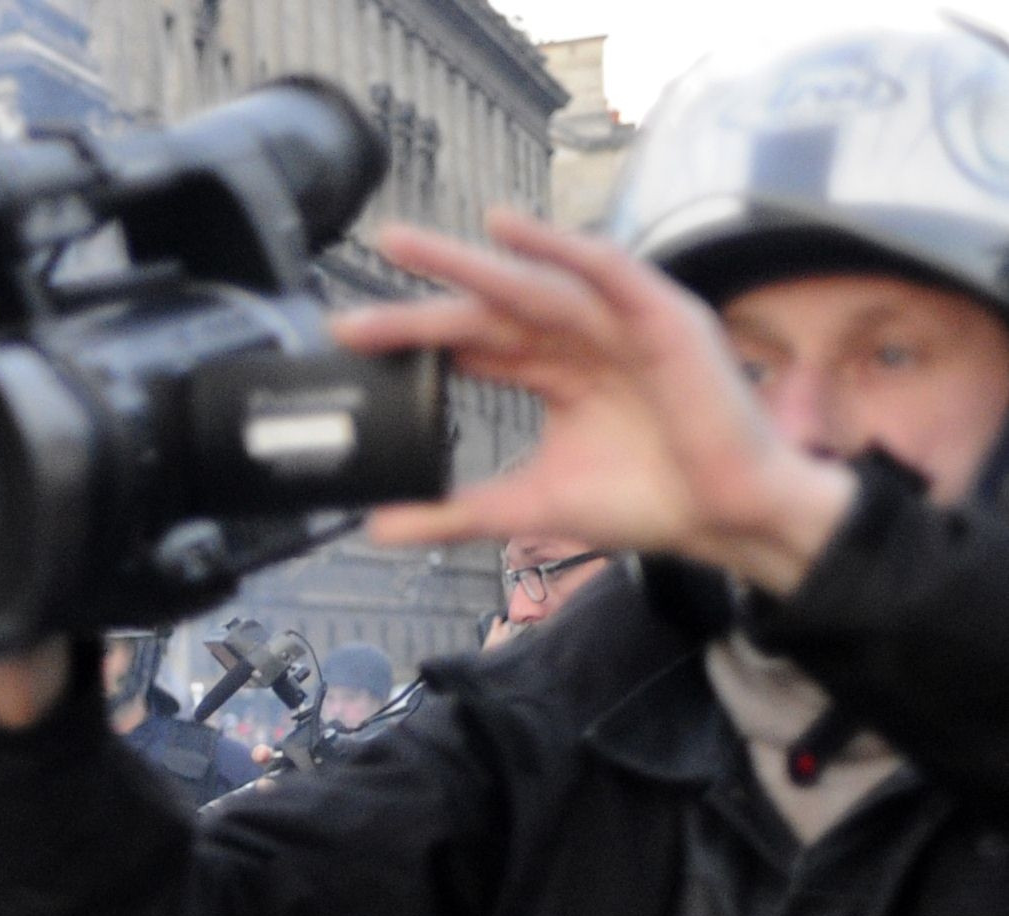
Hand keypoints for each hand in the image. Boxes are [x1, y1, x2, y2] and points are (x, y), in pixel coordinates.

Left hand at [336, 211, 855, 594]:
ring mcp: (620, 322)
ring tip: (405, 247)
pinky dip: (558, 247)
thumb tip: (376, 526)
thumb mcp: (529, 506)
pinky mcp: (662, 315)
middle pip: (487, 311)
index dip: (411, 341)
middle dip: (421, 301)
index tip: (347, 342)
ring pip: (531, 283)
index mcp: (552, 371)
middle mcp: (580, 338)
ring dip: (468, 263)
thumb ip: (453, 513)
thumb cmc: (647, 500)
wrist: (727, 517)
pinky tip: (508, 230)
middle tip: (357, 292)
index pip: (469, 346)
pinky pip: (605, 270)